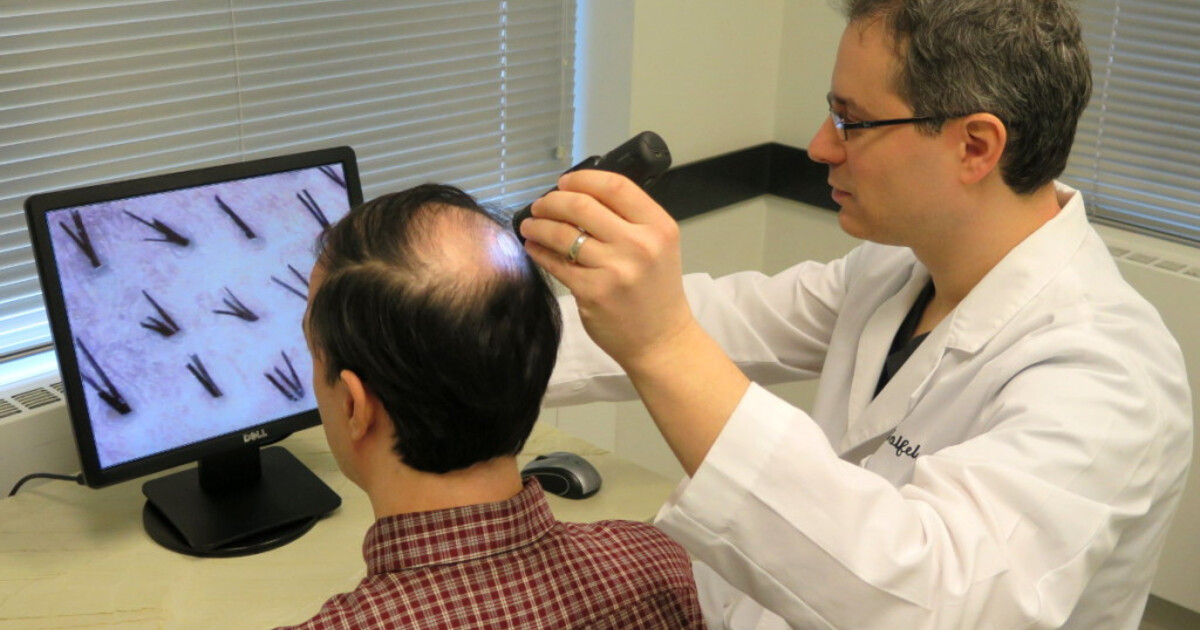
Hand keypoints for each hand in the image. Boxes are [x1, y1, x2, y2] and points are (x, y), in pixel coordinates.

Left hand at [520, 169, 693, 371]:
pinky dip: (539, 251)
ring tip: (530, 225)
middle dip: (552, 201)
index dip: (582, 179)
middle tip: (540, 205)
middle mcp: (639, 244)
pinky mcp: (592, 292)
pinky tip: (533, 247)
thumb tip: (577, 197)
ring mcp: (615, 269)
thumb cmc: (656, 291)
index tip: (564, 183)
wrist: (661, 340)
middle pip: (582, 205)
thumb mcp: (658, 247)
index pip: (615, 186)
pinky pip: (556, 263)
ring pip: (562, 234)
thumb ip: (628, 220)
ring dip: (538, 225)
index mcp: (658, 227)